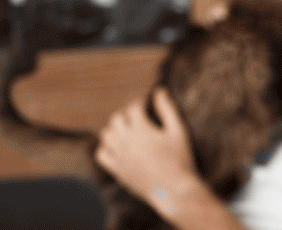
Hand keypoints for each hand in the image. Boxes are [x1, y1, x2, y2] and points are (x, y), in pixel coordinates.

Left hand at [96, 88, 200, 216]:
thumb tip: (159, 91)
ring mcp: (119, 157)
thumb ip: (167, 109)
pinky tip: (119, 146)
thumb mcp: (178, 131)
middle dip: (126, 114)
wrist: (173, 190)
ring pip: (106, 134)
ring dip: (116, 128)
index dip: (140, 103)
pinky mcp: (116, 170)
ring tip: (129, 130)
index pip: (133, 107)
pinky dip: (106, 146)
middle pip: (116, 118)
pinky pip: (101, 154)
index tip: (146, 103)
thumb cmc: (180, 159)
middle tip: (138, 116)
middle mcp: (126, 141)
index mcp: (141, 130)